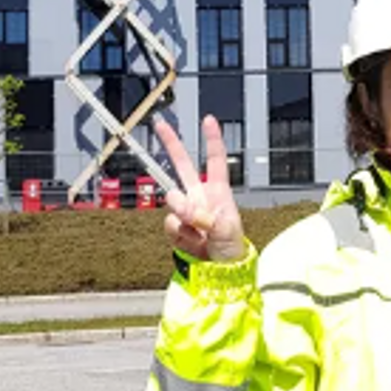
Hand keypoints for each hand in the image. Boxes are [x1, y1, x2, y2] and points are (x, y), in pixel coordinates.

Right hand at [155, 115, 245, 262]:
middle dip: (171, 143)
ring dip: (184, 216)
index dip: (212, 140)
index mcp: (218, 191)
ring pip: (172, 200)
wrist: (218, 270)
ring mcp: (185, 210)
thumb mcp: (226, 230)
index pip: (216, 161)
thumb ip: (204, 216)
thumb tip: (182, 206)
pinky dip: (181, 235)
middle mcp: (199, 195)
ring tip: (200, 233)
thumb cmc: (230, 247)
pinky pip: (170, 224)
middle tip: (160, 124)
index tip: (209, 120)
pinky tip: (194, 242)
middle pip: (183, 164)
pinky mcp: (175, 225)